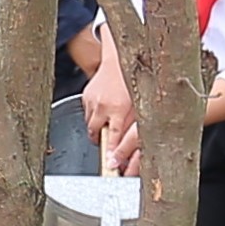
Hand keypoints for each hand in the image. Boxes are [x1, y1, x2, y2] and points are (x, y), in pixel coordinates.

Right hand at [83, 62, 143, 176]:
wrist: (119, 61)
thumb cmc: (133, 83)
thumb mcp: (139, 107)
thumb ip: (133, 126)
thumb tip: (130, 146)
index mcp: (118, 109)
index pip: (114, 137)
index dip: (111, 152)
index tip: (110, 164)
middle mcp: (103, 105)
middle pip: (94, 133)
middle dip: (99, 140)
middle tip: (107, 141)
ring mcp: (92, 100)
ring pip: (89, 124)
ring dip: (97, 126)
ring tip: (108, 121)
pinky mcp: (85, 96)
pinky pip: (87, 113)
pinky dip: (94, 114)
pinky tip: (104, 108)